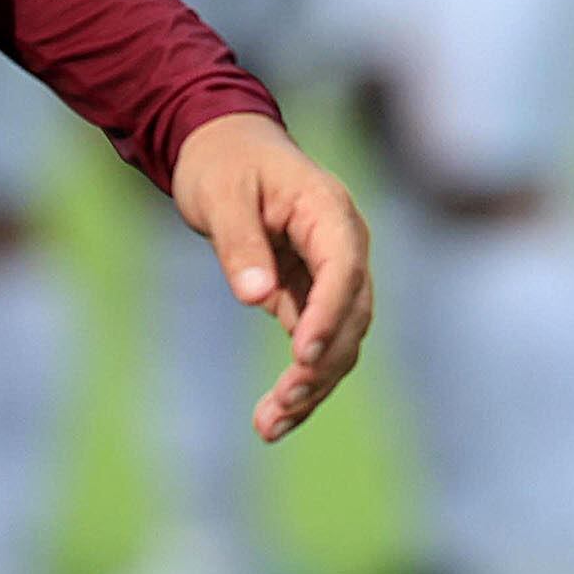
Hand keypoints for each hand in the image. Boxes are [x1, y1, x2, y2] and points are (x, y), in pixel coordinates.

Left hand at [168, 111, 374, 441]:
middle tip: (280, 405)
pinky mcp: (311, 293)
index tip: (301, 357)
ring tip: (269, 425)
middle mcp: (343, 244)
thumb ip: (240, 244)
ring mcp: (331, 271)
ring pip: (341, 337)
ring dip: (313, 383)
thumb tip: (255, 297)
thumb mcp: (220, 196)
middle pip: (352, 313)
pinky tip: (273, 416)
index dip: (328, 315)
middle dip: (321, 363)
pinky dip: (301, 378)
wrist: (224, 148)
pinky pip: (316, 341)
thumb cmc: (222, 164)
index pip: (344, 269)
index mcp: (328, 211)